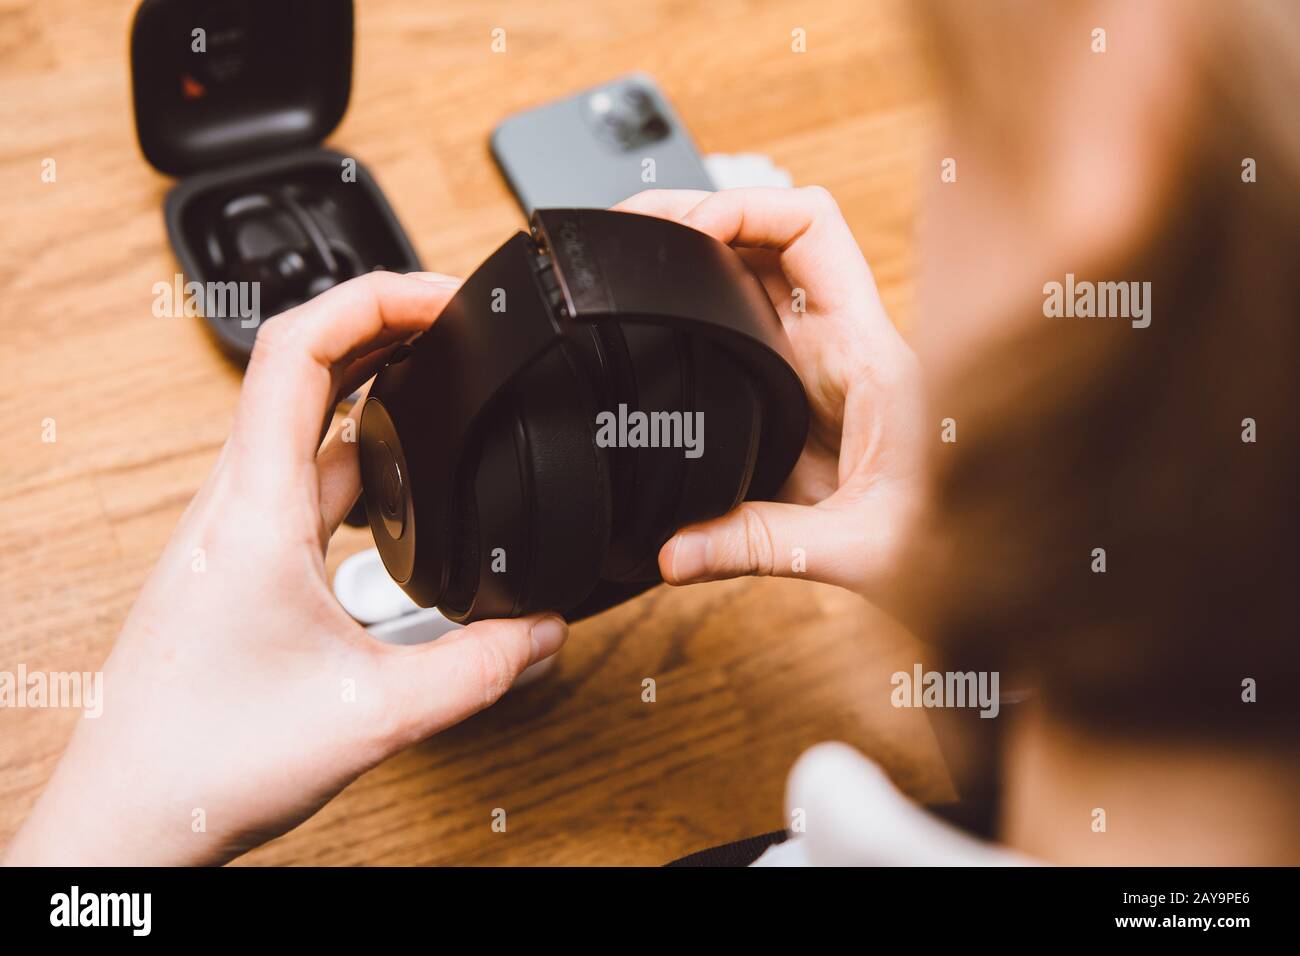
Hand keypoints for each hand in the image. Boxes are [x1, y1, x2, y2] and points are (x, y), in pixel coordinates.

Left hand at [3, 272, 567, 865]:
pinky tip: (406, 482)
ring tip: (443, 378)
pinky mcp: (242, 560)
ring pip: (306, 422)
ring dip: (372, 385)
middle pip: (304, 366)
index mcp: (255, 510)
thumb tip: (543, 632)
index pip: (298, 351)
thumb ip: (478, 671)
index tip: (444, 297)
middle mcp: (236, 504)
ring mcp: (235, 530)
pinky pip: (305, 476)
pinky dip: (362, 454)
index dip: (372, 299)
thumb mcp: (373, 716)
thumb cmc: (205, 760)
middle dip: (387, 325)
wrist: (128, 817)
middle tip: (460, 324)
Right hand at [615, 188, 924, 612]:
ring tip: (635, 256)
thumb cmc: (948, 538)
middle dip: (699, 216)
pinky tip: (664, 314)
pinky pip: (747, 322)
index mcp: (867, 353)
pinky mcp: (800, 391)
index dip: (746, 208)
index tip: (688, 229)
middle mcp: (843, 343)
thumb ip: (761, 545)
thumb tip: (675, 552)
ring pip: (755, 273)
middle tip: (634, 230)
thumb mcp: (855, 548)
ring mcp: (819, 363)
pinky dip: (703, 302)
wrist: (982, 560)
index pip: (813, 228)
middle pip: (769, 235)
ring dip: (700, 254)